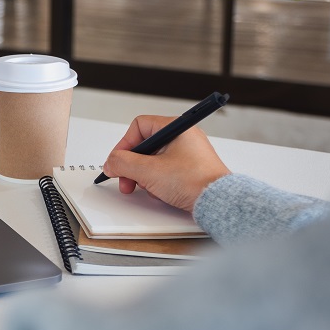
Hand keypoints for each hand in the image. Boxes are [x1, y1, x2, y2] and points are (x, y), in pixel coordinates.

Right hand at [101, 115, 230, 212]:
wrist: (218, 203)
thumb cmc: (194, 182)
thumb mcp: (148, 171)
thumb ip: (123, 163)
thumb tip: (111, 162)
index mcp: (176, 128)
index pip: (139, 126)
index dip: (124, 144)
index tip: (118, 161)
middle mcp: (183, 138)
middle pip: (145, 145)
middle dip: (132, 165)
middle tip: (126, 179)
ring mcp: (188, 154)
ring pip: (153, 160)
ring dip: (144, 176)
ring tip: (147, 188)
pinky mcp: (191, 170)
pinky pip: (165, 171)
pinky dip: (157, 182)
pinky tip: (161, 193)